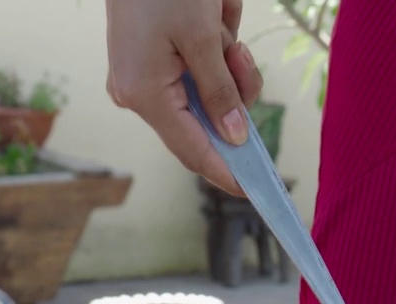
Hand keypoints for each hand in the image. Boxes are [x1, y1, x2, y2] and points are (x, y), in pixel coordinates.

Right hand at [105, 0, 263, 194]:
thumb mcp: (203, 37)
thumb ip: (221, 92)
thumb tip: (235, 137)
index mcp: (146, 94)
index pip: (194, 151)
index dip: (227, 173)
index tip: (257, 191)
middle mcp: (138, 93)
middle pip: (205, 122)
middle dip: (233, 93)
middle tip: (237, 54)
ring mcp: (141, 77)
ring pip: (207, 95)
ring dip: (227, 65)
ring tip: (221, 28)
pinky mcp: (149, 61)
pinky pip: (197, 72)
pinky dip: (215, 53)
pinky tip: (212, 21)